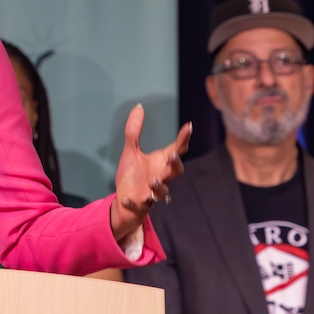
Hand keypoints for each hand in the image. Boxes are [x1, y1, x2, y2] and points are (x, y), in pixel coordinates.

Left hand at [110, 104, 190, 240]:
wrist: (125, 200)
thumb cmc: (133, 175)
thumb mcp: (131, 151)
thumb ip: (134, 131)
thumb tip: (139, 106)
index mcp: (160, 163)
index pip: (176, 150)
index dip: (183, 139)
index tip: (189, 126)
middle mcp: (160, 178)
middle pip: (175, 172)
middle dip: (176, 165)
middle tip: (172, 155)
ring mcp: (151, 193)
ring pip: (162, 193)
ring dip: (158, 188)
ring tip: (152, 181)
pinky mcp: (139, 205)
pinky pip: (138, 206)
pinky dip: (133, 204)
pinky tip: (125, 199)